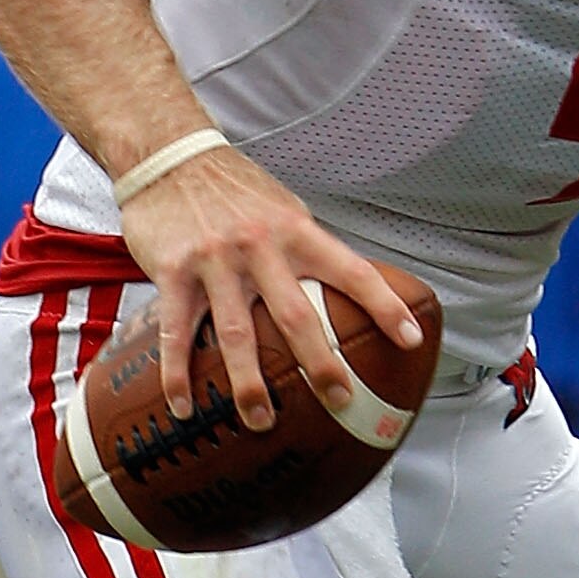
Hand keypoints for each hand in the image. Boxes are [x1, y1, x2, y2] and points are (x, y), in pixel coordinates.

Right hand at [119, 142, 422, 430]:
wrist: (168, 155)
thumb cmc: (232, 188)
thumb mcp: (281, 208)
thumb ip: (307, 248)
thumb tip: (344, 291)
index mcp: (295, 231)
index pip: (352, 271)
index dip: (384, 306)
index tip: (410, 340)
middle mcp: (259, 246)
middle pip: (296, 315)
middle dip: (320, 364)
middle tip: (341, 401)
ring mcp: (215, 261)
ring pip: (236, 335)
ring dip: (249, 385)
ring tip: (262, 421)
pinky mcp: (173, 272)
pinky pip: (177, 333)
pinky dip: (179, 374)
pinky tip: (185, 406)